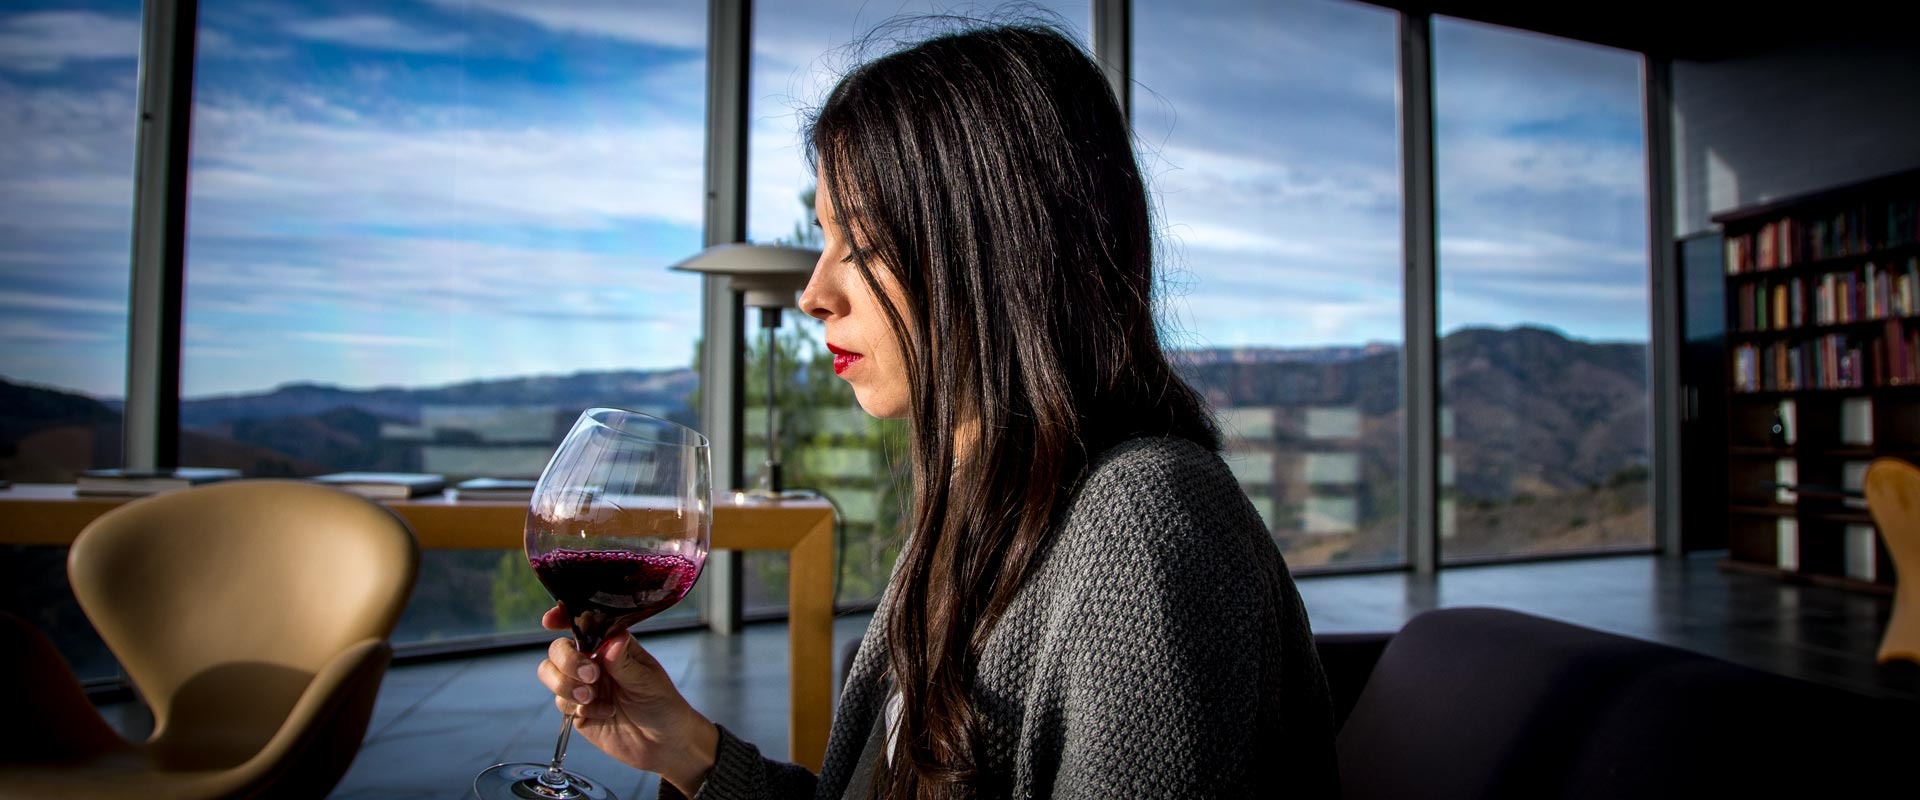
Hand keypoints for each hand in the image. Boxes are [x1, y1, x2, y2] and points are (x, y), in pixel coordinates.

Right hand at [537, 606, 719, 794]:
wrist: (663, 744)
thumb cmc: (663, 705)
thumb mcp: (647, 681)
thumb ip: (625, 663)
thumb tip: (613, 640)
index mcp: (612, 646)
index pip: (584, 625)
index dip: (563, 618)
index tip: (551, 622)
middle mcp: (594, 662)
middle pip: (559, 649)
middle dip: (567, 661)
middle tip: (591, 676)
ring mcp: (583, 686)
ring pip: (551, 674)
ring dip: (567, 685)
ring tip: (592, 697)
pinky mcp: (577, 711)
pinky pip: (561, 703)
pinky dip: (577, 708)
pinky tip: (604, 713)